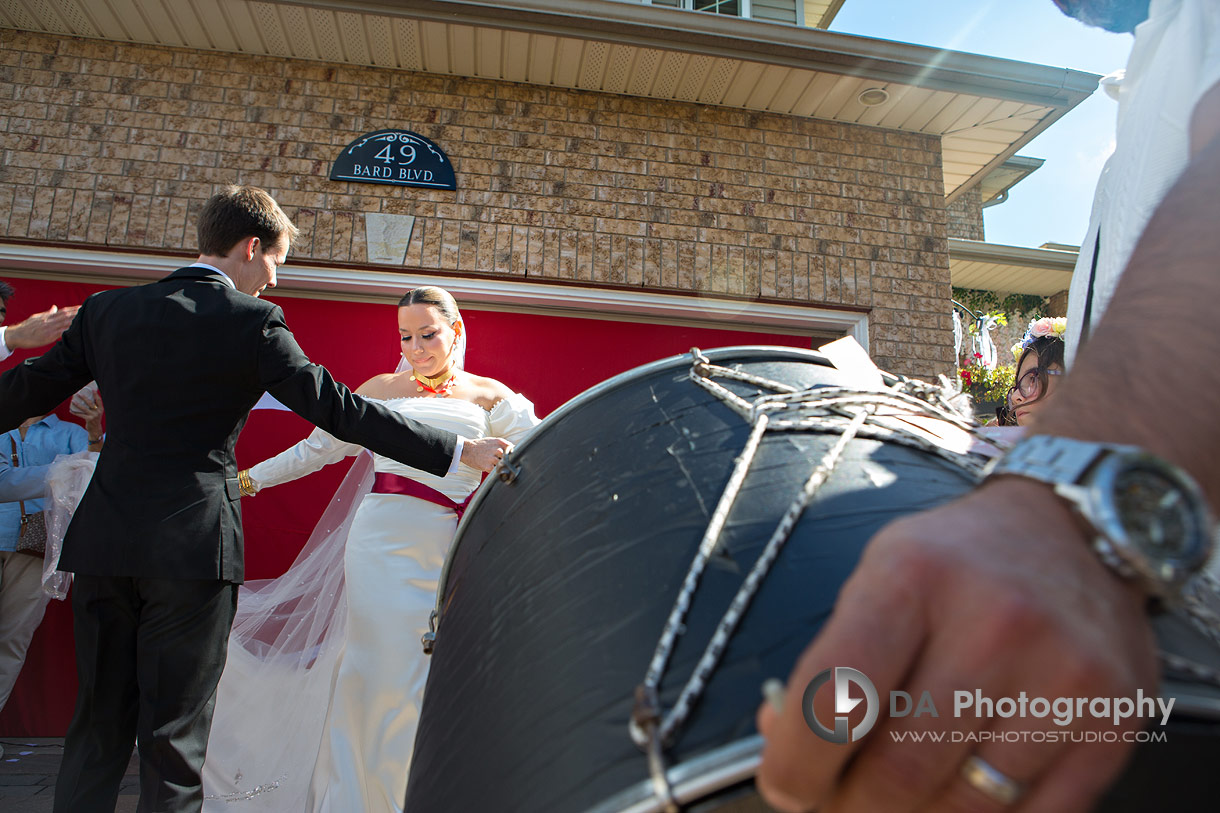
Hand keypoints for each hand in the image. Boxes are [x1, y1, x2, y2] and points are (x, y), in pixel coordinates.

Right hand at [3, 304, 79, 349]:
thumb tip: (55, 307)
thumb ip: (48, 313)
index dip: (73, 309)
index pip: (63, 311)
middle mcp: (49, 321)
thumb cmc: (27, 328)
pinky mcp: (48, 336)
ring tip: (85, 317)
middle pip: (66, 315)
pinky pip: (60, 332)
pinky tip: (75, 329)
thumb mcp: (37, 318)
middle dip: (77, 313)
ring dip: (75, 320)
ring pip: (65, 322)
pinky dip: (68, 330)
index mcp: (47, 316)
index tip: (83, 306)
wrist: (16, 335)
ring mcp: (49, 328)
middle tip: (88, 310)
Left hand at [70, 384, 103, 436]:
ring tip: (73, 401)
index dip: (95, 395)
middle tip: (78, 394)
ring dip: (78, 404)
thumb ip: (94, 407)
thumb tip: (86, 399)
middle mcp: (98, 412)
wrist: (96, 429)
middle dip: (84, 398)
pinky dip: (75, 413)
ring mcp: (93, 416)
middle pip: (90, 403)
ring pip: (84, 408)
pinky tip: (71, 410)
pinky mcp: (89, 419)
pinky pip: (80, 415)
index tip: (92, 390)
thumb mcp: (97, 412)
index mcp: (101, 409)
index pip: (99, 400)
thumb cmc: (95, 419)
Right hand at [461, 437, 511, 472]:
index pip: (513, 449)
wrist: (467, 449)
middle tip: (503, 462)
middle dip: (507, 461)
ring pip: (503, 465)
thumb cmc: (480, 445)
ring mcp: (493, 458)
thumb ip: (503, 444)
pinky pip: (496, 471)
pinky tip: (490, 468)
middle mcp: (497, 450)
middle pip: (509, 458)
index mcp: (499, 442)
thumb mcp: (492, 440)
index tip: (513, 457)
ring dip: (500, 466)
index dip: (514, 454)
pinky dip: (494, 471)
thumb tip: (514, 450)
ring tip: (495, 464)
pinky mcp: (488, 466)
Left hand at [755, 478, 1157, 812]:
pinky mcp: (1113, 719)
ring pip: (967, 805)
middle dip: (850, 804)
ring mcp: (1062, 675)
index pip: (836, 699)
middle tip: (835, 800)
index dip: (797, 763)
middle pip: (899, 769)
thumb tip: (786, 746)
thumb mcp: (876, 575)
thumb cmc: (958, 559)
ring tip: (896, 797)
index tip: (786, 783)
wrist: (1070, 530)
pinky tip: (959, 792)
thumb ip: (830, 660)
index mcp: (913, 577)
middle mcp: (993, 623)